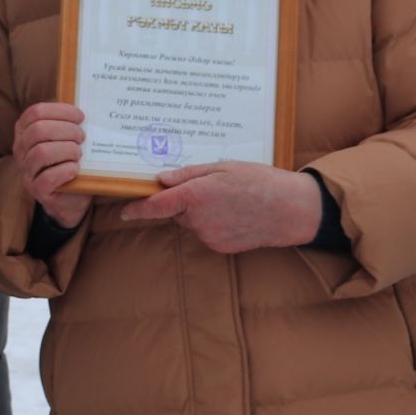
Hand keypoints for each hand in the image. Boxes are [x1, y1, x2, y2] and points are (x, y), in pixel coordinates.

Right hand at [13, 102, 89, 228]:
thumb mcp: (65, 137)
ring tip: (79, 154)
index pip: (35, 112)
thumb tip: (85, 104)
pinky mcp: (36, 190)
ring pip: (42, 153)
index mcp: (24, 131)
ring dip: (67, 151)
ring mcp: (26, 171)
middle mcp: (20, 150)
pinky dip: (65, 171)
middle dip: (66, 130)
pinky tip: (75, 169)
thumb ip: (67, 121)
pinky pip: (48, 178)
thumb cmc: (70, 160)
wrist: (72, 196)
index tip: (80, 117)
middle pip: (39, 130)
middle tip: (82, 137)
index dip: (60, 111)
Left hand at [120, 163, 321, 254]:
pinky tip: (236, 214)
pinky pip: (208, 233)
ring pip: (193, 222)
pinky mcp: (221, 247)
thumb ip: (188, 174)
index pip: (155, 206)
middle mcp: (198, 220)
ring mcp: (210, 236)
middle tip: (212, 187)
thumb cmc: (259, 182)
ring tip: (231, 200)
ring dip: (202, 212)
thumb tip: (161, 179)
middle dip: (184, 201)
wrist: (292, 210)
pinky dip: (215, 224)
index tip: (123, 210)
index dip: (136, 208)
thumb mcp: (223, 167)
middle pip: (177, 211)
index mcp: (195, 196)